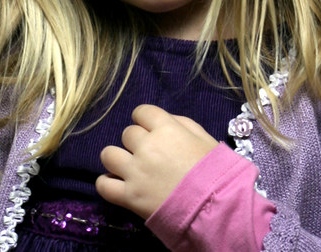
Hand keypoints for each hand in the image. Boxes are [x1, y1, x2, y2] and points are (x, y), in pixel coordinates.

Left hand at [95, 104, 218, 219]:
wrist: (217, 207)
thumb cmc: (216, 171)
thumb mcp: (204, 138)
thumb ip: (182, 123)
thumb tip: (164, 120)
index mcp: (166, 129)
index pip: (141, 112)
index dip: (145, 121)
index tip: (151, 131)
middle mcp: (146, 147)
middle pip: (127, 134)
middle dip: (136, 142)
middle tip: (149, 155)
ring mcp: (135, 172)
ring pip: (108, 154)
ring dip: (117, 158)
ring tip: (128, 168)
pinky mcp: (129, 196)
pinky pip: (103, 185)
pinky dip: (107, 183)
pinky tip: (117, 184)